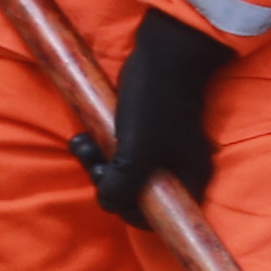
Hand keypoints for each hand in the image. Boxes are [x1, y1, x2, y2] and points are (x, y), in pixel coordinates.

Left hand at [77, 10, 234, 221]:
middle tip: (92, 162)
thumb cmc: (154, 105)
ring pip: (125, 173)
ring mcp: (161, 151)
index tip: (112, 192)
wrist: (162, 56)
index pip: (159, 214)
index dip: (131, 210)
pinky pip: (120, 153)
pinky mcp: (144, 135)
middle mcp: (177, 170)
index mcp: (188, 179)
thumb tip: (108, 203)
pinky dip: (100, 149)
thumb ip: (122, 186)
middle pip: (138, 195)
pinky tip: (83, 138)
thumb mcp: (137, 153)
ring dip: (97, 164)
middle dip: (108, 182)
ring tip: (82, 145)